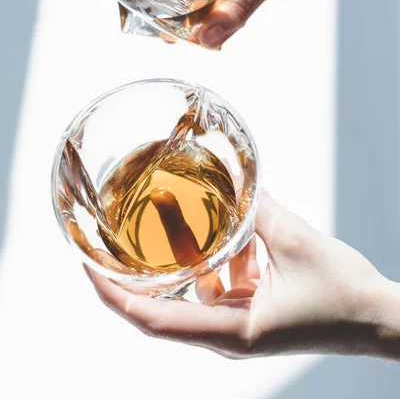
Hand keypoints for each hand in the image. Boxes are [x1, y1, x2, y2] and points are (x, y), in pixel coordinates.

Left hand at [84, 191, 398, 359]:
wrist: (375, 320)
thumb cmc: (343, 295)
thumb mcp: (296, 242)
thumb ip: (258, 209)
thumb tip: (232, 179)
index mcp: (232, 331)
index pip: (153, 320)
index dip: (113, 295)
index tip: (88, 267)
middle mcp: (227, 336)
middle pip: (160, 311)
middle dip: (131, 278)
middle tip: (108, 246)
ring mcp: (237, 328)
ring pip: (190, 296)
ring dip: (180, 264)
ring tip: (168, 227)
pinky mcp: (250, 316)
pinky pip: (216, 289)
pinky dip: (213, 262)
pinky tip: (226, 236)